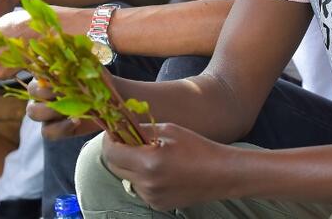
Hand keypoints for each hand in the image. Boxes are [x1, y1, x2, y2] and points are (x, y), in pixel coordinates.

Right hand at [26, 74, 102, 140]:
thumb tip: (61, 68)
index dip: (45, 73)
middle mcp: (41, 91)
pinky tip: (76, 121)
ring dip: (50, 111)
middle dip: (47, 92)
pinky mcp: (52, 128)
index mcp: (48, 73)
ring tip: (71, 110)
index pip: (37, 70)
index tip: (62, 75)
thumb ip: (77, 65)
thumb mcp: (91, 69)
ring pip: (33, 112)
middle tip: (64, 94)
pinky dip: (61, 127)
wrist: (109, 102)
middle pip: (32, 91)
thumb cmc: (97, 81)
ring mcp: (44, 111)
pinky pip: (47, 131)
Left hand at [101, 123, 238, 210]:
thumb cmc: (197, 147)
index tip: (113, 130)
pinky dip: (142, 176)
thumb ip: (141, 129)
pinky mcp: (158, 205)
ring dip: (129, 164)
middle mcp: (147, 183)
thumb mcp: (168, 130)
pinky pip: (140, 187)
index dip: (109, 139)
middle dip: (117, 151)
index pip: (111, 152)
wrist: (222, 174)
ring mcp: (152, 197)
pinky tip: (158, 167)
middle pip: (114, 166)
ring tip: (147, 153)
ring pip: (126, 177)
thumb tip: (120, 125)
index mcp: (148, 162)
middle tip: (126, 138)